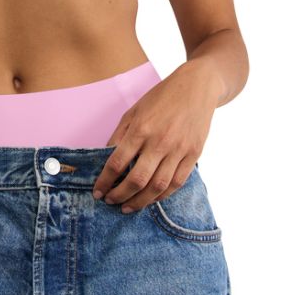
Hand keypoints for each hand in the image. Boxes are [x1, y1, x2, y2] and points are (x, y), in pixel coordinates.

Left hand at [91, 64, 218, 212]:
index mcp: (141, 129)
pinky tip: (150, 199)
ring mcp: (179, 149)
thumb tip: (106, 159)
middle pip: (137, 180)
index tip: (98, 191)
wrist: (197, 87)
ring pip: (158, 187)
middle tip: (110, 201)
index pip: (117, 163)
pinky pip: (177, 183)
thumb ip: (119, 135)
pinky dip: (162, 196)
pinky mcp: (194, 154)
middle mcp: (160, 141)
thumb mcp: (134, 110)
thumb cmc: (161, 97)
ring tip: (127, 207)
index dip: (105, 181)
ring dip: (140, 202)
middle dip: (120, 195)